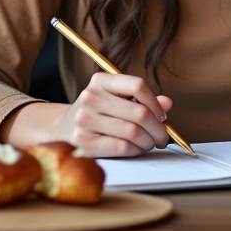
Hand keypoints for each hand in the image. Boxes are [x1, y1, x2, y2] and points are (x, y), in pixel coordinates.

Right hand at [49, 72, 172, 157]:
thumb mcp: (116, 98)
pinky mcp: (83, 142)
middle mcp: (90, 97)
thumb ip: (141, 99)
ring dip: (148, 141)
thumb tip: (167, 103)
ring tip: (149, 143)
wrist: (63, 129)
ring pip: (133, 132)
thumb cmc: (97, 112)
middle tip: (162, 137)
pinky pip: (121, 147)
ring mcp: (85, 119)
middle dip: (157, 128)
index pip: (138, 85)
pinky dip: (135, 150)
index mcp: (101, 80)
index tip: (162, 115)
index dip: (155, 103)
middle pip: (139, 112)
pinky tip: (136, 149)